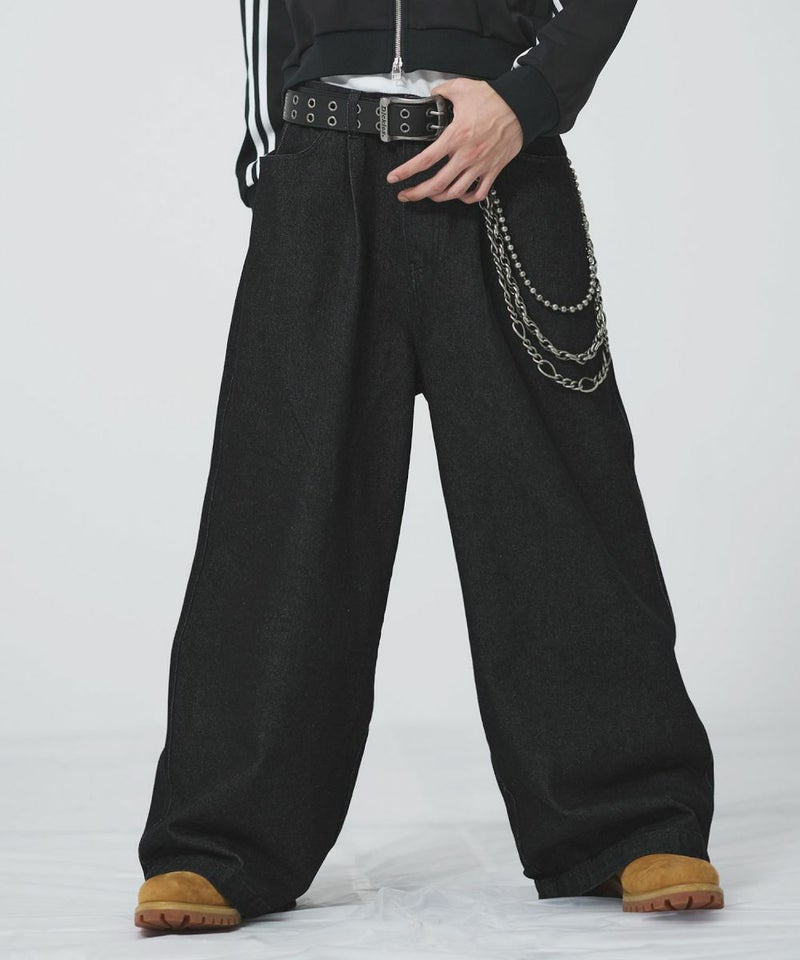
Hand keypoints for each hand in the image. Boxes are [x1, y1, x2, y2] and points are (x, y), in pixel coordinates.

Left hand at [386, 78, 522, 203]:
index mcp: (455, 137)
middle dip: (416, 193)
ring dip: (438, 198)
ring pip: (455, 193)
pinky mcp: (492, 170)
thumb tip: (432, 93)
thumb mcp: (462, 88)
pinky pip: (478, 194)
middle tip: (405, 195)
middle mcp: (466, 155)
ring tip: (428, 195)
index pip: (425, 160)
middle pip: (437, 184)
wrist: (520, 108)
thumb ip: (442, 91)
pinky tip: (458, 194)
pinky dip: (466, 198)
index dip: (406, 172)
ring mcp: (479, 166)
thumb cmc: (495, 100)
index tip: (394, 178)